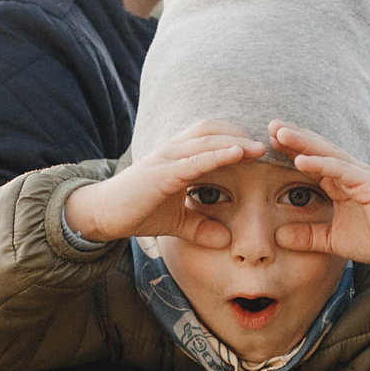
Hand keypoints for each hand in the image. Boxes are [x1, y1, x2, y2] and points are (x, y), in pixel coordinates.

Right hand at [63, 121, 260, 246]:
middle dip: (239, 133)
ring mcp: (166, 159)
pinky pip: (194, 160)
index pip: (211, 137)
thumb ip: (201, 228)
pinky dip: (216, 154)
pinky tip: (236, 154)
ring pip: (205, 140)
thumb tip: (226, 241)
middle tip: (266, 143)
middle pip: (211, 129)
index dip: (235, 137)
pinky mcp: (161, 174)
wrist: (103, 215)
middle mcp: (173, 151)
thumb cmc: (138, 211)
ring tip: (258, 148)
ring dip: (234, 140)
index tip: (261, 148)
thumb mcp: (177, 222)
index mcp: (178, 157)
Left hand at [266, 124, 369, 267]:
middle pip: (317, 149)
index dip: (291, 149)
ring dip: (303, 142)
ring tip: (280, 133)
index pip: (312, 160)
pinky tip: (302, 159)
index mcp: (340, 182)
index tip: (266, 141)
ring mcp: (360, 176)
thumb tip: (278, 237)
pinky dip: (321, 164)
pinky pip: (342, 171)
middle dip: (294, 136)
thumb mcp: (332, 240)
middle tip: (269, 124)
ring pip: (327, 153)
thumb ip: (308, 236)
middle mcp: (349, 173)